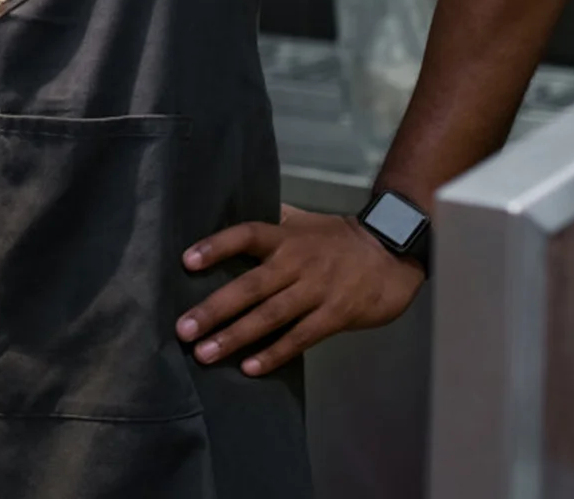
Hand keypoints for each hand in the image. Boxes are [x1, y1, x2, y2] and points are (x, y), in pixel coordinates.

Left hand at [176, 204, 423, 375]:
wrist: (390, 253)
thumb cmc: (337, 238)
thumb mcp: (303, 221)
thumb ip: (271, 219)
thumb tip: (234, 205)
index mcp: (285, 236)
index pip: (246, 235)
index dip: (216, 246)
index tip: (186, 262)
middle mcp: (296, 262)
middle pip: (250, 285)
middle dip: (214, 308)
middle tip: (183, 328)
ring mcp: (315, 290)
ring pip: (270, 316)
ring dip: (236, 336)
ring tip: (205, 353)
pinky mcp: (335, 315)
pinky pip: (299, 337)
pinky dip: (274, 353)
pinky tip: (250, 368)